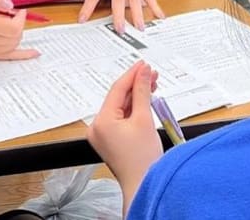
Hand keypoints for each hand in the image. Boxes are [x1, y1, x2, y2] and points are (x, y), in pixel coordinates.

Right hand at [0, 0, 39, 60]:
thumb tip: (9, 6)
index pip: (14, 28)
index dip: (20, 18)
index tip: (18, 11)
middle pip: (16, 36)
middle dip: (17, 24)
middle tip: (8, 15)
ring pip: (14, 43)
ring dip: (15, 33)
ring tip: (2, 23)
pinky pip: (10, 56)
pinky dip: (23, 54)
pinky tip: (33, 53)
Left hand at [88, 62, 162, 199]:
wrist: (144, 185)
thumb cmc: (143, 161)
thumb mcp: (144, 119)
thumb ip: (143, 92)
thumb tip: (143, 73)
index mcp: (101, 121)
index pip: (117, 89)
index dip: (132, 74)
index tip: (143, 65)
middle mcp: (97, 127)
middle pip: (118, 98)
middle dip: (136, 85)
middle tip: (152, 74)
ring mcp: (102, 134)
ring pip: (120, 107)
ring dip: (136, 97)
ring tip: (152, 85)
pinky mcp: (110, 140)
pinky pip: (120, 118)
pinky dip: (133, 110)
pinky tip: (145, 101)